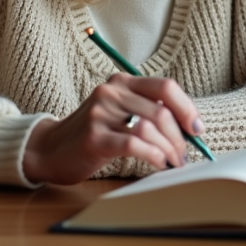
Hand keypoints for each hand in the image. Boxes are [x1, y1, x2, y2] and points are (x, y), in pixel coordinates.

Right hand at [23, 74, 203, 184]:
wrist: (49, 150)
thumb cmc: (93, 134)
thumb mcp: (119, 112)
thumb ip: (147, 111)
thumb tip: (189, 127)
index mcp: (122, 81)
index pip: (166, 87)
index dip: (187, 108)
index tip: (197, 129)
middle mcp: (112, 91)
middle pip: (162, 110)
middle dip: (180, 136)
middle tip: (184, 155)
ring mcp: (101, 112)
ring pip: (151, 127)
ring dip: (169, 149)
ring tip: (173, 162)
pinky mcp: (94, 137)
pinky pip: (134, 144)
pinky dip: (154, 155)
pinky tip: (158, 164)